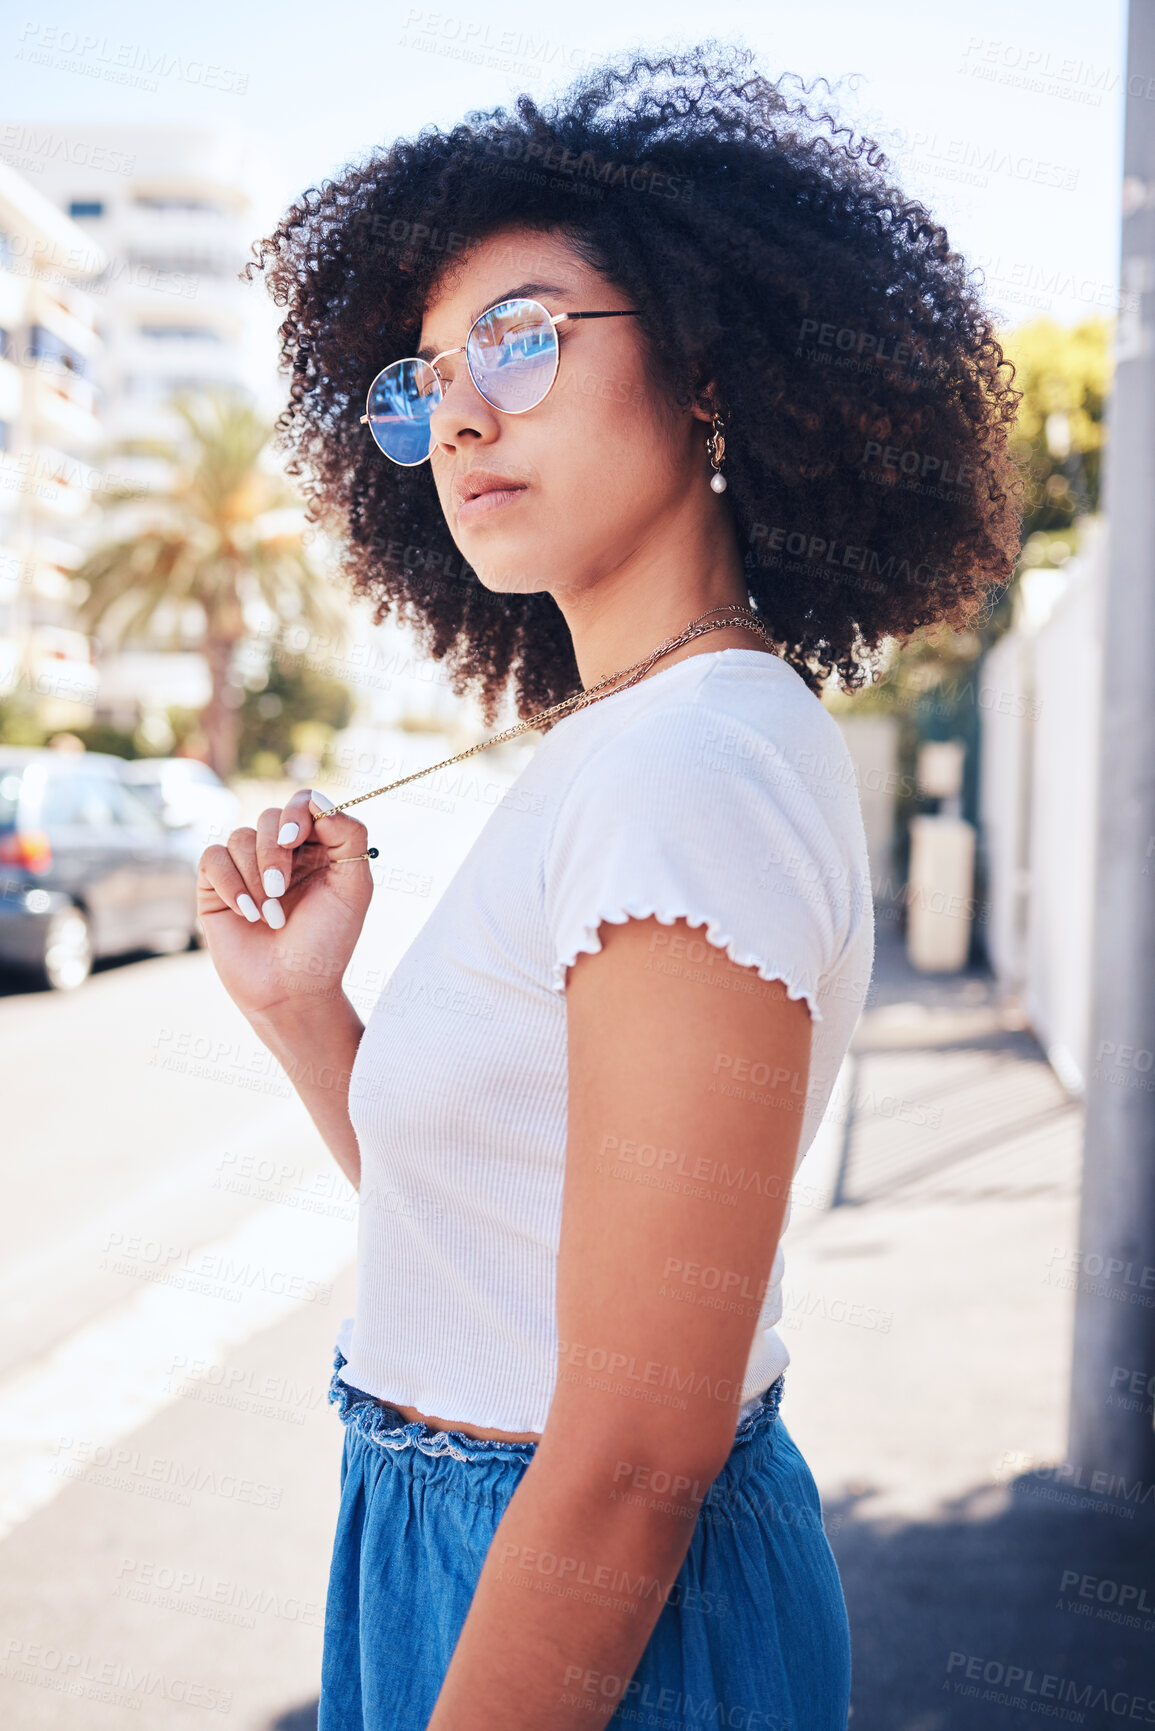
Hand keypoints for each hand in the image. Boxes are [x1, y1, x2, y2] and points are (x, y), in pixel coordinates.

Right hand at [196, 788, 373, 1021]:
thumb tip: (318, 800)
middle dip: (274, 854)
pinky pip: (212, 858)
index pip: (303, 803)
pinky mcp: (215, 886)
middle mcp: (281, 852)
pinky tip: (247, 913)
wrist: (292, 989)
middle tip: (280, 891)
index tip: (296, 841)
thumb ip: (349, 837)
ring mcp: (246, 868)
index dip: (297, 813)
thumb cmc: (327, 942)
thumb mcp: (353, 888)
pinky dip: (230, 884)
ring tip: (269, 916)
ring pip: (239, 837)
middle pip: (268, 818)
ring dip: (255, 877)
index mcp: (316, 847)